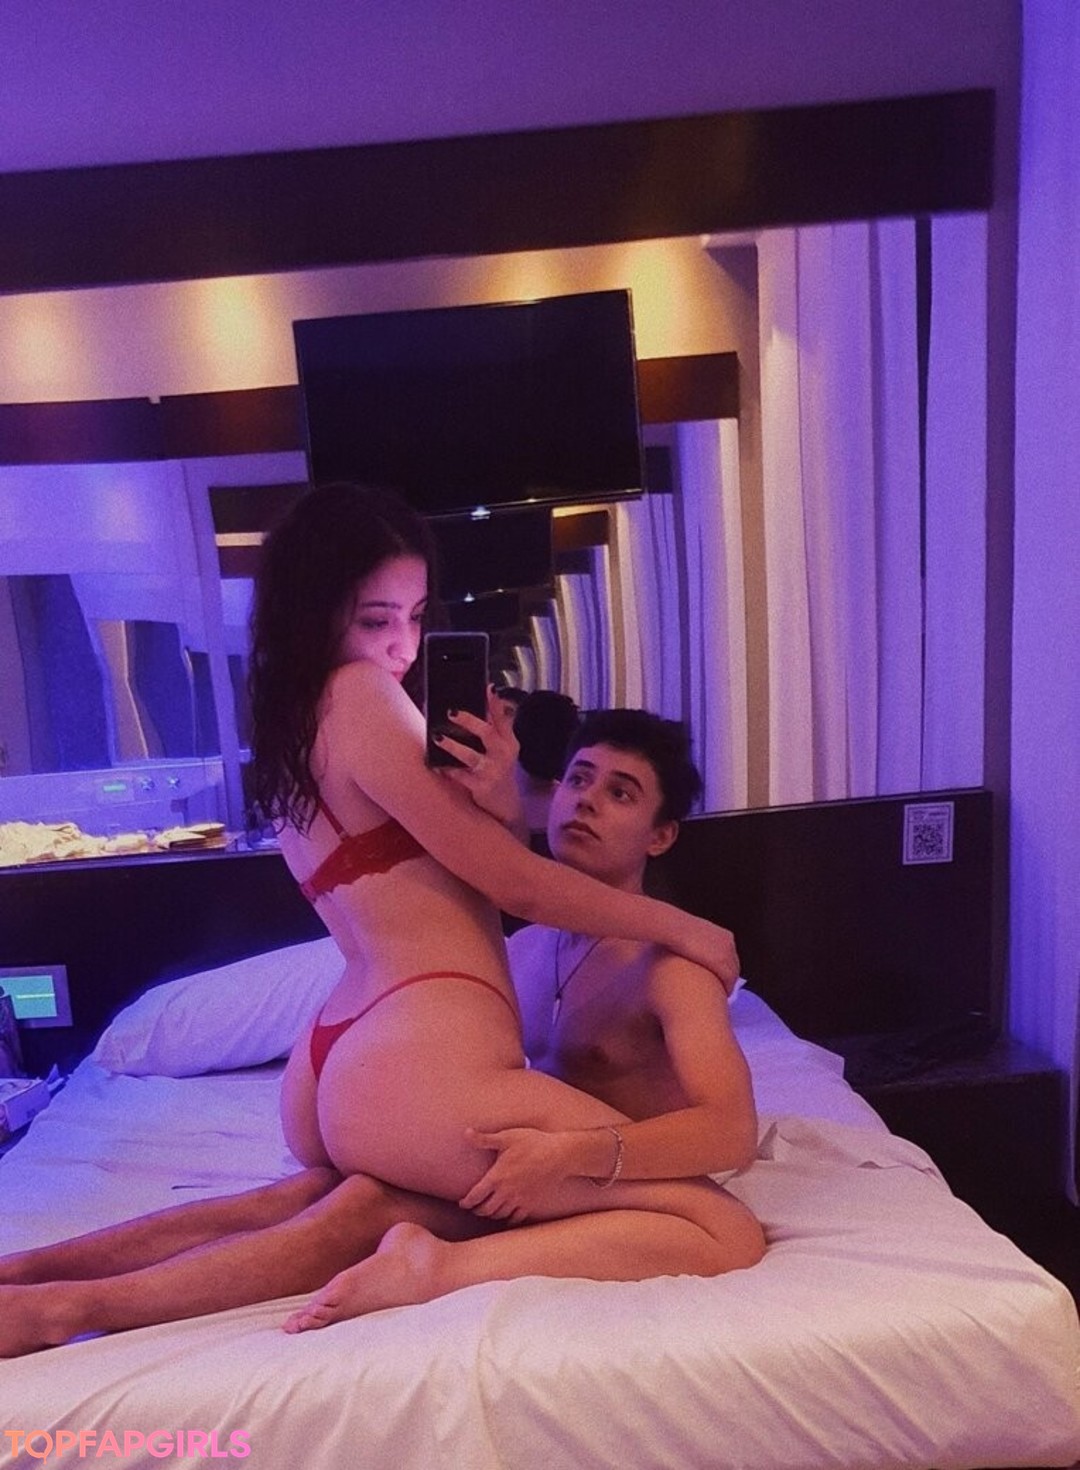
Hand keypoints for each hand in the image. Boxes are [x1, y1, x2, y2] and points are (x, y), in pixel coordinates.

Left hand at [437, 686, 523, 829]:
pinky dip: (447, 769)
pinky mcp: (483, 786)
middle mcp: (504, 754)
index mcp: (509, 741)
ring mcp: (494, 771)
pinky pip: (461, 776)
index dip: (495, 702)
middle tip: (450, 712)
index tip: (487, 687)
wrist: (506, 805)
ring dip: (452, 746)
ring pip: (471, 755)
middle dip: (468, 720)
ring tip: (437, 737)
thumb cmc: (497, 771)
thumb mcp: (502, 750)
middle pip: (486, 732)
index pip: (503, 718)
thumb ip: (492, 730)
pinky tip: (436, 765)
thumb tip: (466, 709)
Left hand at [459, 1125, 570, 1221]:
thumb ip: (484, 1139)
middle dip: (477, 1210)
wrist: (559, 1155)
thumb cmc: (532, 1143)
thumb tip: (466, 1133)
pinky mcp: (531, 1203)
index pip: (476, 1196)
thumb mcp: (506, 1137)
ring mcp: (519, 1199)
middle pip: (486, 1209)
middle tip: (473, 1208)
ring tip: (487, 1211)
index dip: (466, 1202)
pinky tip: (506, 1216)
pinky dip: (508, 1220)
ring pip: (500, 1215)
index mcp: (497, 1177)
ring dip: (491, 1215)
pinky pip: (516, 1218)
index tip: (462, 1203)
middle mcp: (506, 1192)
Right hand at [680, 914, 739, 994]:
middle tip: (721, 985)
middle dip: (728, 975)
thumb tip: (689, 946)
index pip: (730, 954)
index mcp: (724, 935)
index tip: (719, 973)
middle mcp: (729, 944)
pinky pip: (729, 981)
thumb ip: (697, 940)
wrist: (674, 929)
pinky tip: (722, 994)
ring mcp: (727, 954)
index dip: (726, 965)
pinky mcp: (722, 965)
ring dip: (728, 983)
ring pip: (733, 974)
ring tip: (722, 992)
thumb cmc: (675, 929)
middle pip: (734, 964)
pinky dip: (727, 988)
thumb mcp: (691, 932)